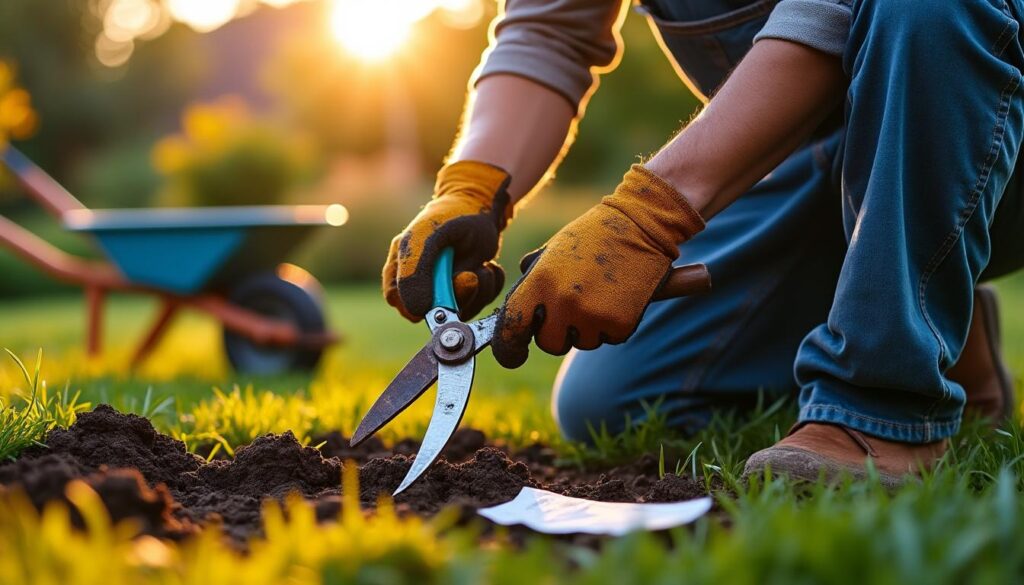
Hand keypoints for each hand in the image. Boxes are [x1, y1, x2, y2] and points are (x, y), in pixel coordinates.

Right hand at [383, 161, 512, 320]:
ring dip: (479, 290)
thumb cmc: (451, 215)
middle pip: (436, 312)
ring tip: (481, 265)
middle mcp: (423, 281)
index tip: (444, 293)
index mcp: (401, 268)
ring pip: (463, 310)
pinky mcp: (471, 289)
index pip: (401, 302)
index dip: (421, 306)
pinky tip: (488, 265)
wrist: (483, 205)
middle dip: (459, 296)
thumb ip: (416, 270)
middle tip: (470, 274)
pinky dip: (491, 285)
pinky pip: (483, 302)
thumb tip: (418, 311)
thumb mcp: (428, 236)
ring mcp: (448, 288)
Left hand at [491, 165, 704, 367]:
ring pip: (581, 342)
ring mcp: (592, 314)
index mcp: (540, 280)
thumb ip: (532, 281)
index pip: (512, 328)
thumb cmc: (593, 236)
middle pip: (549, 343)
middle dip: (558, 332)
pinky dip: (612, 326)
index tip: (514, 354)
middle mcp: (563, 301)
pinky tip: (618, 298)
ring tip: (600, 294)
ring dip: (588, 327)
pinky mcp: (619, 324)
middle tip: (574, 306)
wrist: (640, 225)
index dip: (509, 346)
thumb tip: (515, 313)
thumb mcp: (553, 251)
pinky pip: (608, 339)